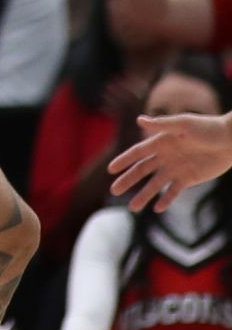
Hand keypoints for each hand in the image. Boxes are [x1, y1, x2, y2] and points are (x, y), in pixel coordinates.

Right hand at [109, 112, 231, 212]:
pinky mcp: (189, 179)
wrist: (231, 140)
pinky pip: (174, 191)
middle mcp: (165, 156)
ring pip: (155, 185)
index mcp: (161, 142)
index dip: (124, 160)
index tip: (111, 169)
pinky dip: (166, 200)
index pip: (137, 153)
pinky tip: (157, 209)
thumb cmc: (208, 128)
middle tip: (114, 191)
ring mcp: (176, 168)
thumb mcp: (184, 124)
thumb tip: (139, 120)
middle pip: (142, 171)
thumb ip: (161, 125)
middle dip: (128, 181)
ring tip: (132, 208)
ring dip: (144, 195)